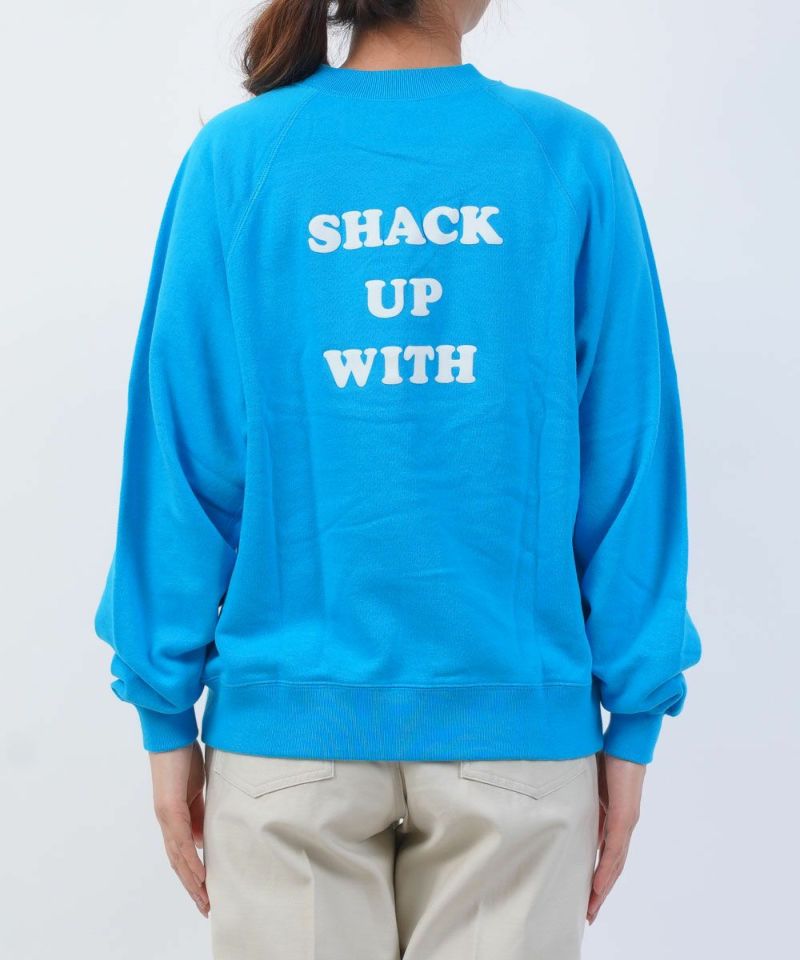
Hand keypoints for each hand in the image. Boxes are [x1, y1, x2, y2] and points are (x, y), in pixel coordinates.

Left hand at [150, 740, 208, 916]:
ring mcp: (166, 816)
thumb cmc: (183, 757)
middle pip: (178, 862)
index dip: (192, 873)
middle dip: (192, 886)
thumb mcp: (196, 789)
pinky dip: (190, 860)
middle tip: (206, 907)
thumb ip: (199, 812)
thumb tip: (203, 838)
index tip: (205, 891)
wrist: (170, 735)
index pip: (181, 853)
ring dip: (192, 881)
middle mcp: (166, 821)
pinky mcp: (169, 808)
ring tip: (205, 899)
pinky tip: (200, 875)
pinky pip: (180, 841)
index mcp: (173, 816)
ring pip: (178, 857)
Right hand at [587, 752, 644, 924]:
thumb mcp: (587, 781)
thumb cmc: (607, 753)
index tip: (586, 894)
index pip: (606, 853)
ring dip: (602, 889)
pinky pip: (614, 850)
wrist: (627, 739)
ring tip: (590, 909)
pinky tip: (597, 887)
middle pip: (613, 866)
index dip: (597, 874)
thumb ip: (579, 795)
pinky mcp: (625, 817)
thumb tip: (559, 800)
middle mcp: (624, 824)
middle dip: (600, 892)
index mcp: (614, 816)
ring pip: (614, 864)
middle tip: (588, 913)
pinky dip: (605, 871)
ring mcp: (626, 822)